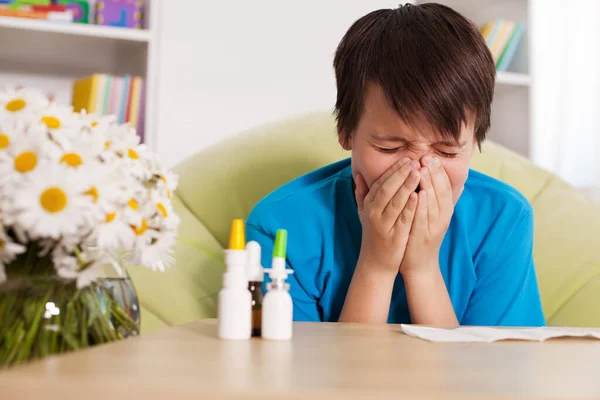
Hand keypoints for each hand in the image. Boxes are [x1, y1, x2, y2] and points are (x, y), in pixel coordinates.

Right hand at [354, 157, 420, 274]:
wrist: (376, 261)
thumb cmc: (373, 234)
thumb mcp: (364, 213)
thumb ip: (362, 194)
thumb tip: (358, 176)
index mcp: (368, 205)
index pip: (380, 183)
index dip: (393, 170)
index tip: (406, 159)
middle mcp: (373, 213)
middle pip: (387, 189)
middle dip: (400, 174)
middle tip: (414, 161)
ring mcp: (383, 225)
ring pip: (395, 201)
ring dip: (406, 186)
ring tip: (418, 173)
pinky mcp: (394, 236)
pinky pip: (402, 219)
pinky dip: (410, 206)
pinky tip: (418, 195)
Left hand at [400, 156, 458, 278]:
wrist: (419, 265)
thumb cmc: (421, 236)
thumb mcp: (431, 216)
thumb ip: (434, 199)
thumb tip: (442, 179)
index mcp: (444, 211)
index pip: (445, 187)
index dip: (439, 171)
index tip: (431, 156)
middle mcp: (442, 218)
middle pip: (441, 192)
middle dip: (434, 173)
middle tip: (427, 157)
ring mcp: (434, 228)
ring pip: (434, 203)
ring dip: (430, 185)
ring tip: (423, 169)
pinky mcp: (424, 237)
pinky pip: (424, 219)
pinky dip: (423, 206)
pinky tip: (419, 194)